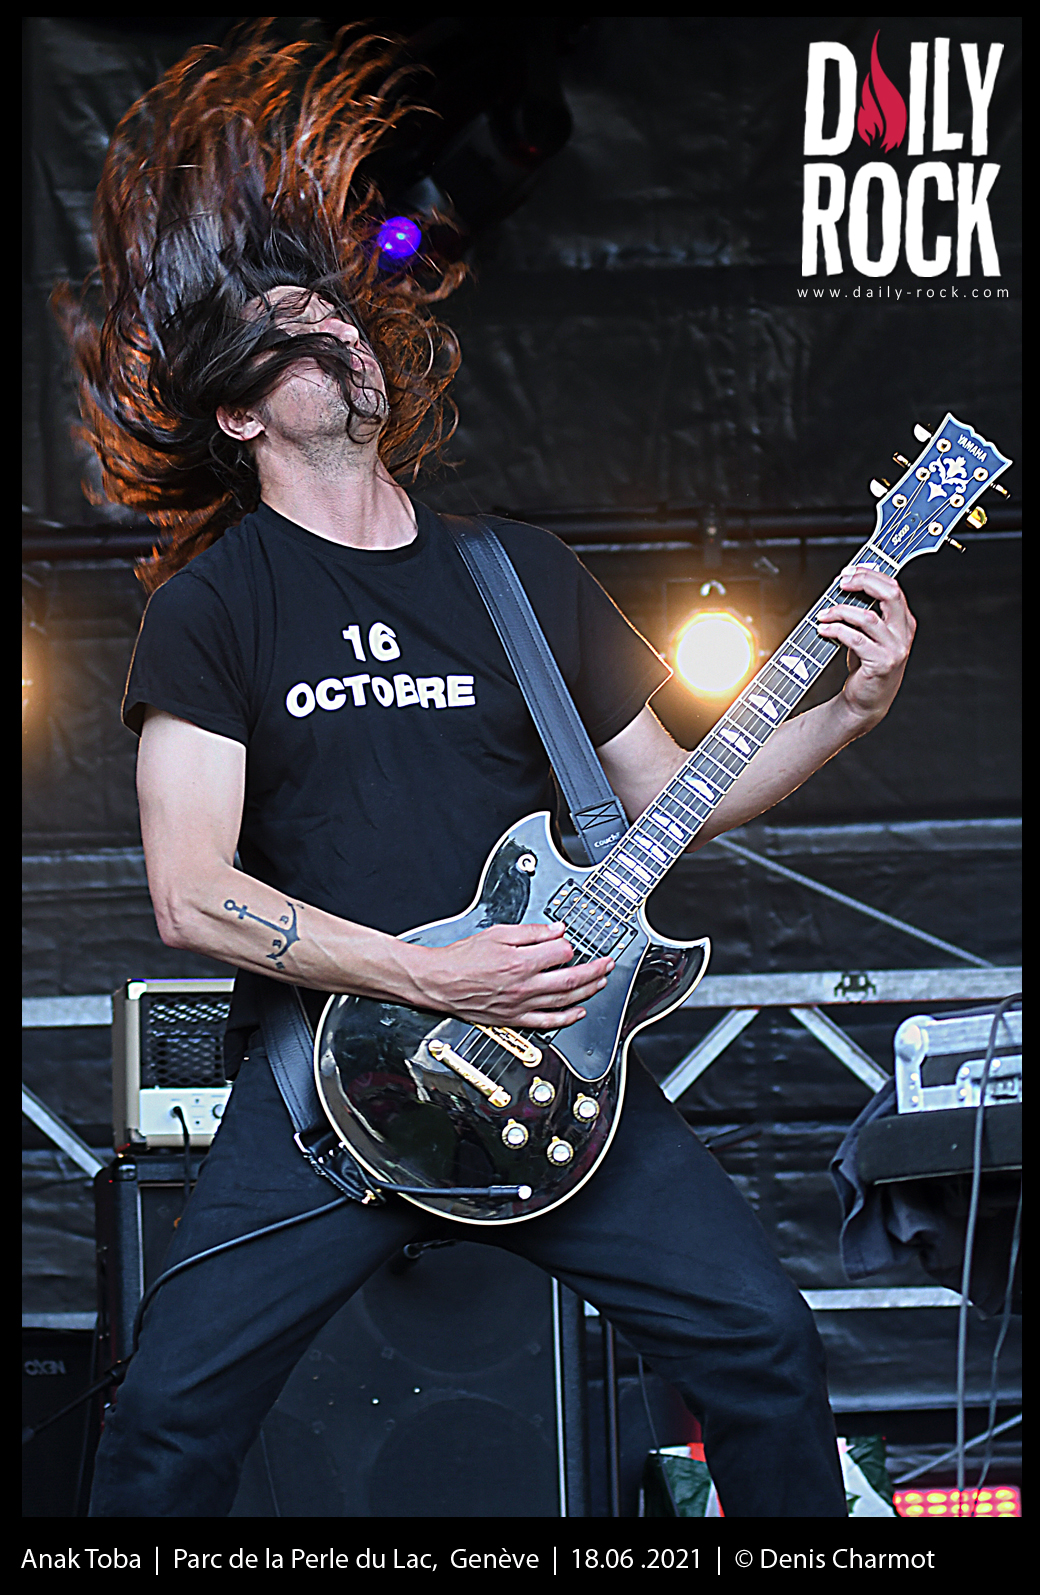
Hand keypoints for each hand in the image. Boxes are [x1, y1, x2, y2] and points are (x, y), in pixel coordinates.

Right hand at [416, 922, 612, 1030]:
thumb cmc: (462, 958)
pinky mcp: (514, 1018)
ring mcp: (520, 1005)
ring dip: (587, 991)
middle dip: (594, 971)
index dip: (569, 945)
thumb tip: (556, 930)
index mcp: (521, 962)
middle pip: (570, 979)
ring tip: (600, 983)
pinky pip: (547, 1022)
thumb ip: (530, 932)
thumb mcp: (497, 933)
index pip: (560, 953)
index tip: (568, 940)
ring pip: (564, 1001)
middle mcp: (524, 986)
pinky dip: (566, 1018)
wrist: (439, 982)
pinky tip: (578, 1012)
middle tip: (607, 964)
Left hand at [815, 566, 916, 728]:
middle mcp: (903, 634)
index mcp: (903, 622)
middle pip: (889, 594)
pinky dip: (836, 631)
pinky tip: (823, 630)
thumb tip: (846, 585)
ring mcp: (895, 649)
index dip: (870, 575)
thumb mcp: (870, 636)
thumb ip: (866, 612)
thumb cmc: (867, 666)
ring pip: (868, 617)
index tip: (849, 572)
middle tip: (840, 583)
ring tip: (824, 614)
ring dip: (841, 611)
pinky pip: (855, 639)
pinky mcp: (881, 663)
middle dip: (862, 582)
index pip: (893, 587)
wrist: (866, 702)